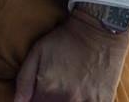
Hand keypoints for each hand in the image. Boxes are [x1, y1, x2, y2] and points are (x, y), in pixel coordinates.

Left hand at [13, 13, 128, 101]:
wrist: (98, 32)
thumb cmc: (64, 40)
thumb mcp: (37, 53)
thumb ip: (24, 80)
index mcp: (48, 89)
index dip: (33, 101)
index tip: (37, 94)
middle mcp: (69, 100)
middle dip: (48, 101)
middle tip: (51, 90)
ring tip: (66, 90)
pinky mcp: (104, 101)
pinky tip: (80, 94)